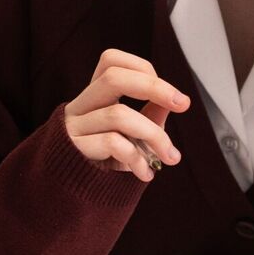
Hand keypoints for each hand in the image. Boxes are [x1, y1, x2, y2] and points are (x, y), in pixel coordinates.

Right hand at [65, 50, 187, 181]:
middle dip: (154, 87)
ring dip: (155, 136)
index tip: (170, 94)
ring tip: (169, 157)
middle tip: (182, 104)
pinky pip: (112, 144)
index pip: (111, 61)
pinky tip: (145, 173)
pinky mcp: (73, 148)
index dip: (142, 68)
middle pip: (112, 77)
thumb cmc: (104, 160)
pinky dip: (138, 159)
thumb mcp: (131, 135)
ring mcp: (74, 126)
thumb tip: (173, 99)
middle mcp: (80, 106)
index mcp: (94, 97)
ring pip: (119, 115)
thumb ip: (149, 116)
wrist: (70, 193)